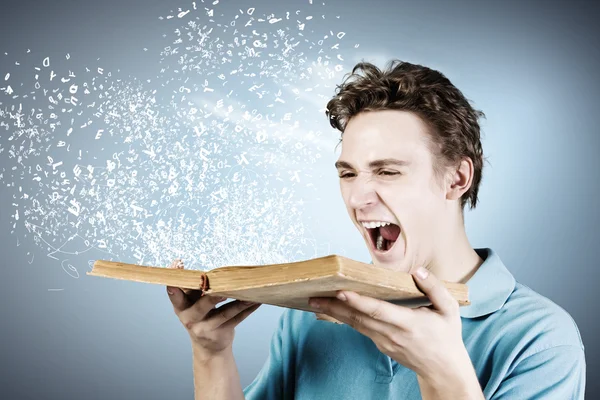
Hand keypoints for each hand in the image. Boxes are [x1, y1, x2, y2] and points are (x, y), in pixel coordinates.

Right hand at [166, 259, 261, 359]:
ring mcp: (206, 328)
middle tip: (222, 288)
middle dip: (212, 298)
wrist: (208, 348)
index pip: (175, 295)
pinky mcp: (221, 333)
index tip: (178, 266)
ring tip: (250, 293)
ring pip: (225, 313)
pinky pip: (237, 319)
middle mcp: (190, 318)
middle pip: (201, 306)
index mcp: (180, 307)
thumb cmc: (199, 317)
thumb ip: (192, 289)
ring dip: (239, 302)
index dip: (175, 282)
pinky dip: (248, 309)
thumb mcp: (190, 305)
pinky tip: (256, 300)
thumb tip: (196, 266)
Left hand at [308, 267, 472, 382]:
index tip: (341, 292)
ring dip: (334, 312)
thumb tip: (418, 271)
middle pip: (358, 318)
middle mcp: (391, 334)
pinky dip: (345, 318)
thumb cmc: (446, 337)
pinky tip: (334, 308)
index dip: (358, 301)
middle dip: (334, 306)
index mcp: (408, 323)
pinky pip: (360, 328)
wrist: (443, 370)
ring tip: (315, 300)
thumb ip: (435, 288)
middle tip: (313, 295)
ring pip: (355, 324)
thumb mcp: (449, 310)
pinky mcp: (379, 344)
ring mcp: (383, 341)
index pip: (378, 311)